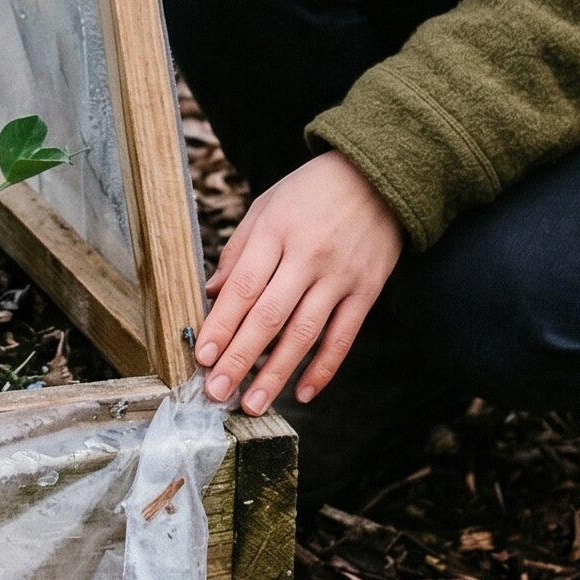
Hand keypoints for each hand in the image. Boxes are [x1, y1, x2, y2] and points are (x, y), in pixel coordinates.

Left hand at [194, 149, 403, 414]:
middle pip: (269, 316)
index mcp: (275, 230)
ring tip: (252, 404)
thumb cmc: (310, 192)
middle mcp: (306, 255)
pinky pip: (343, 337)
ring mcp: (339, 275)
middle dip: (240, 358)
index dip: (221, 324)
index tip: (202, 357)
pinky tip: (303, 393)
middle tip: (217, 393)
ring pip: (304, 333)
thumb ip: (239, 248)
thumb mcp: (267, 205)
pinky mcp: (366, 290)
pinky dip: (323, 368)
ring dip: (276, 373)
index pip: (243, 286)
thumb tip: (213, 292)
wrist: (376, 175)